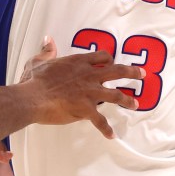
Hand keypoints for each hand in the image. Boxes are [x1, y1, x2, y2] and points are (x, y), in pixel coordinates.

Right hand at [19, 36, 142, 138]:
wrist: (32, 97)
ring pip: (115, 95)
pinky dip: (106, 129)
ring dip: (127, 100)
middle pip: (117, 71)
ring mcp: (89, 93)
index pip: (101, 57)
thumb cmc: (33, 80)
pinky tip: (112, 135)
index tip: (113, 62)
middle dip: (132, 73)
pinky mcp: (86, 109)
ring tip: (135, 104)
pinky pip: (100, 120)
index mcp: (78, 63)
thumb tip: (48, 40)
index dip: (109, 59)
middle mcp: (89, 75)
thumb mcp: (38, 61)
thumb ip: (46, 51)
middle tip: (142, 74)